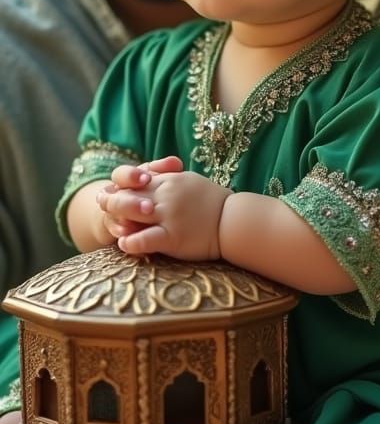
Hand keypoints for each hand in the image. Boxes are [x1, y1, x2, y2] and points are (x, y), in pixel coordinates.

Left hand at [97, 157, 231, 258]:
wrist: (234, 221)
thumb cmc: (214, 202)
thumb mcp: (190, 182)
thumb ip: (169, 179)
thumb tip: (151, 178)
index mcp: (170, 180)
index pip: (137, 179)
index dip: (121, 184)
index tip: (110, 189)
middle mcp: (166, 195)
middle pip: (129, 194)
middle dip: (111, 199)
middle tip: (101, 203)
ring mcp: (168, 215)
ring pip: (132, 213)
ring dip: (115, 217)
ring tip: (109, 224)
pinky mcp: (173, 236)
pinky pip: (146, 239)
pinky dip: (131, 242)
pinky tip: (123, 245)